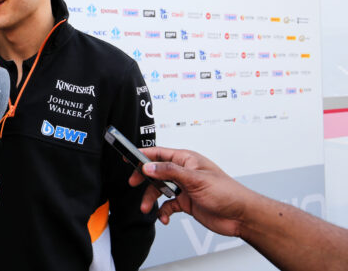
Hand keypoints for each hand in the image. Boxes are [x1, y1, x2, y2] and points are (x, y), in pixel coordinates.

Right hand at [128, 147, 255, 236]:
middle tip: (133, 183)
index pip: (160, 153)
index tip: (128, 156)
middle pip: (156, 171)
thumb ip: (170, 172)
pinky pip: (167, 205)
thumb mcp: (195, 179)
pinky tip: (165, 217)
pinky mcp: (186, 202)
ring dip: (151, 199)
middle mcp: (184, 172)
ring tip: (147, 208)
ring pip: (159, 190)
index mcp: (187, 160)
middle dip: (144, 179)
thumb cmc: (227, 193)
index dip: (143, 154)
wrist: (240, 216)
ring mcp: (184, 187)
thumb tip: (150, 167)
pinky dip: (163, 211)